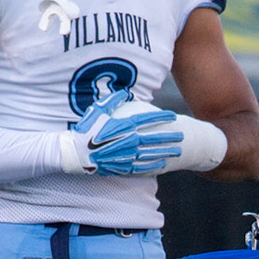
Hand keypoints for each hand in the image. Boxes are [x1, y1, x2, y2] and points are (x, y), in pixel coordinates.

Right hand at [60, 91, 183, 176]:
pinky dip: (154, 164)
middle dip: (169, 136)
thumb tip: (126, 92)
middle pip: (154, 138)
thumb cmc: (86, 129)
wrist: (76, 153)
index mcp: (123, 125)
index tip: (173, 116)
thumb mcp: (97, 111)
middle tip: (182, 135)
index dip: (162, 117)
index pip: (148, 120)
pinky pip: (142, 165)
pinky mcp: (122, 166)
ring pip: (151, 153)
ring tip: (178, 150)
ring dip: (166, 151)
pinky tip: (163, 162)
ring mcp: (126, 154)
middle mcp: (128, 140)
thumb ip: (113, 101)